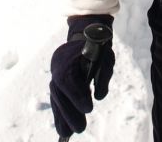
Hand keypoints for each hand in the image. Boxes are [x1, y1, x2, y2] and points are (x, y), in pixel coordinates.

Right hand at [49, 15, 114, 138]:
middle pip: (58, 92)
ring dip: (61, 116)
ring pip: (56, 96)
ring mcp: (55, 70)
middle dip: (67, 113)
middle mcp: (57, 63)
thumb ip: (103, 76)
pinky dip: (59, 112)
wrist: (88, 31)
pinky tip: (62, 127)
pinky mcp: (57, 77)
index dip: (76, 96)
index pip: (67, 80)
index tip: (88, 108)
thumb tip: (98, 96)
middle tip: (79, 129)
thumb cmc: (99, 45)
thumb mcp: (106, 58)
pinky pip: (56, 97)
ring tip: (66, 134)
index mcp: (68, 55)